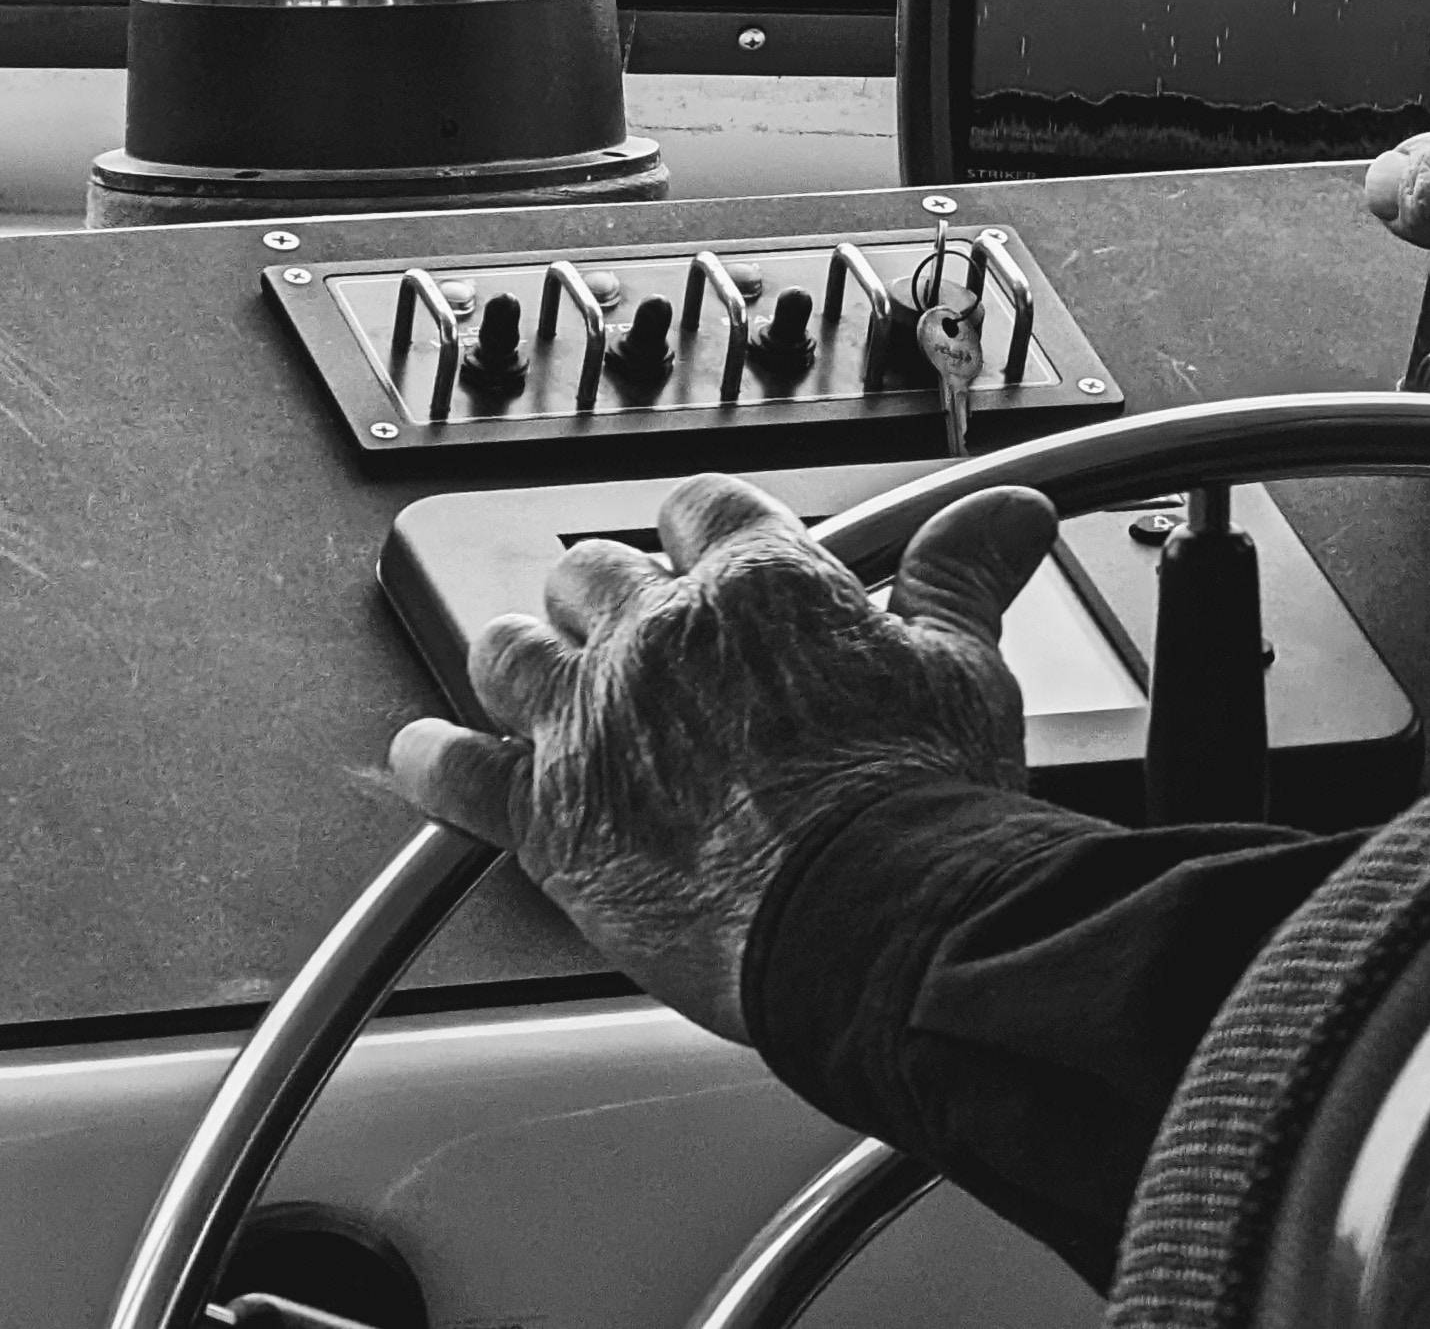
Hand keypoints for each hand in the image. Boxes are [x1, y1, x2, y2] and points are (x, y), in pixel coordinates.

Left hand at [386, 473, 1059, 1040]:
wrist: (872, 921)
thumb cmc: (921, 804)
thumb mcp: (965, 669)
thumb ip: (966, 575)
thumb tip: (1005, 515)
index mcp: (761, 583)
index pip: (705, 508)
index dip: (705, 530)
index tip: (711, 552)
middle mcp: (662, 634)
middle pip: (595, 570)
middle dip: (607, 590)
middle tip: (629, 625)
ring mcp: (595, 721)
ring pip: (511, 651)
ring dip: (521, 657)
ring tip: (530, 672)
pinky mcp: (551, 816)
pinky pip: (456, 772)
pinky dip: (433, 761)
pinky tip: (424, 755)